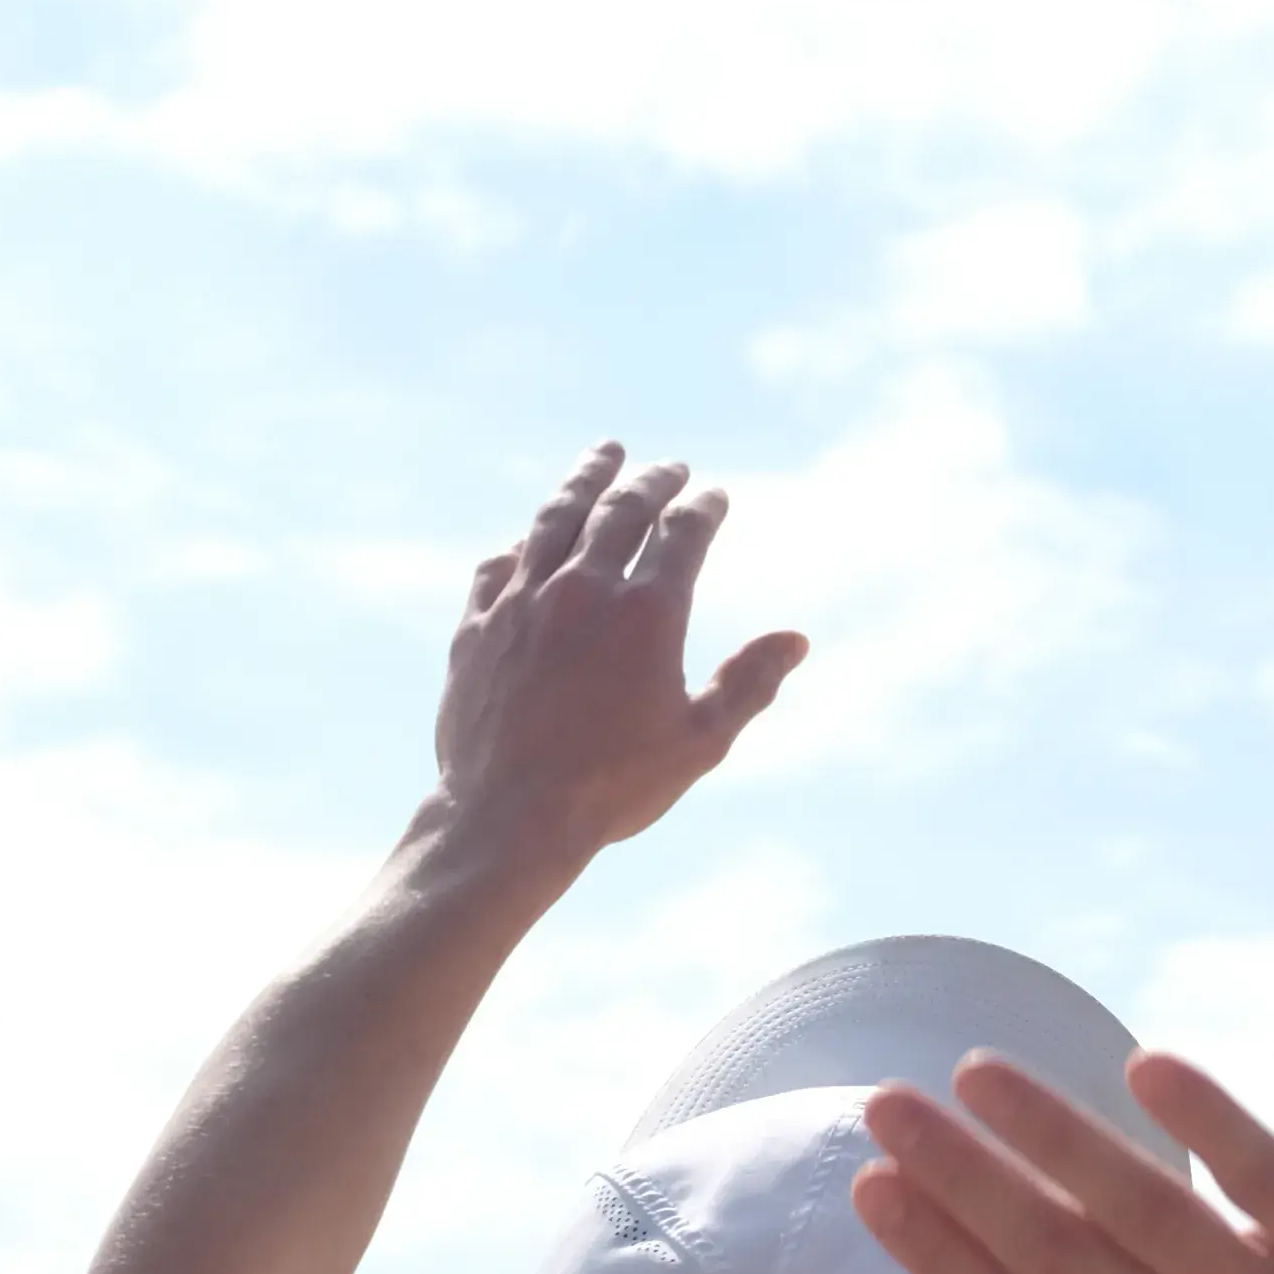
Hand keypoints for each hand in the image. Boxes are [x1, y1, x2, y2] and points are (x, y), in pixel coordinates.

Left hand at [430, 445, 804, 886]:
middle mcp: (583, 590)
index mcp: (648, 613)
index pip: (683, 532)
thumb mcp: (700, 742)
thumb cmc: (613, 788)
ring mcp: (523, 602)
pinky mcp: (477, 626)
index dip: (704, 507)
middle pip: (621, 508)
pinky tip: (533, 537)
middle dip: (652, 480)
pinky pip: (501, 564)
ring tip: (604, 455)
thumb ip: (749, 683)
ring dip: (585, 480)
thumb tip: (796, 639)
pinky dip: (526, 542)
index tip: (715, 496)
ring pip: (555, 518)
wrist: (508, 818)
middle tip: (669, 468)